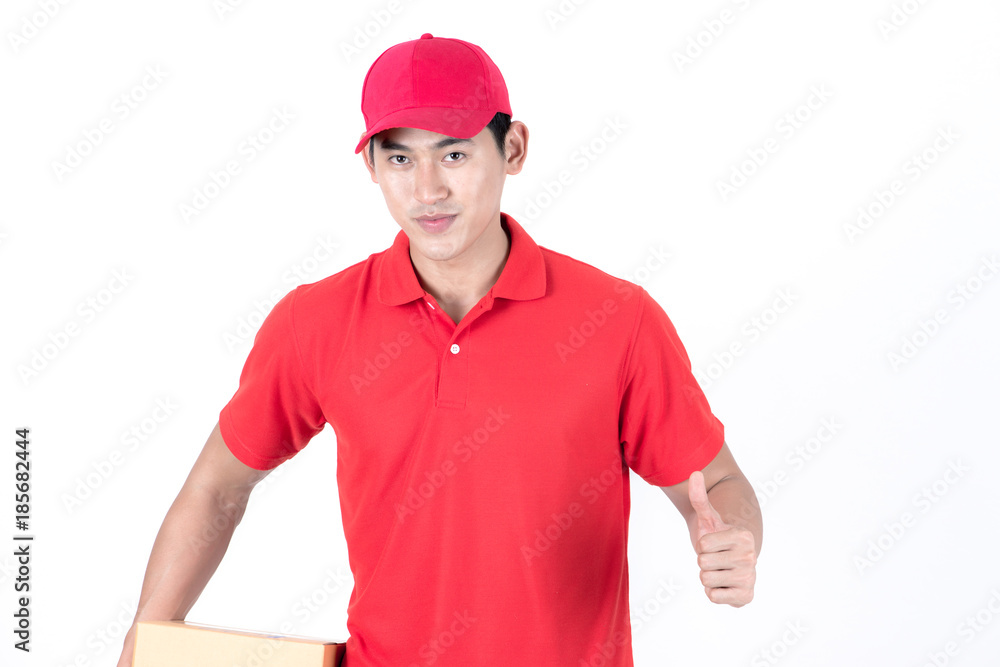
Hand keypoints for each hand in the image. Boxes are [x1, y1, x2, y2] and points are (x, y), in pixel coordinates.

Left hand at [688, 470, 756, 606]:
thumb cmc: (718, 538)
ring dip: (708, 576)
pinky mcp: (745, 597)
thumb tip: (694, 473)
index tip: (716, 544)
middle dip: (704, 562)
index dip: (703, 545)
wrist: (732, 563)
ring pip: (706, 580)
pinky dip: (714, 592)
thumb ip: (699, 497)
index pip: (702, 544)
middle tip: (717, 558)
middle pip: (703, 563)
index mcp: (743, 536)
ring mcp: (749, 577)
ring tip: (720, 570)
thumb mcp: (708, 517)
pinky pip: (713, 596)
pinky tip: (724, 584)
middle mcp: (750, 556)